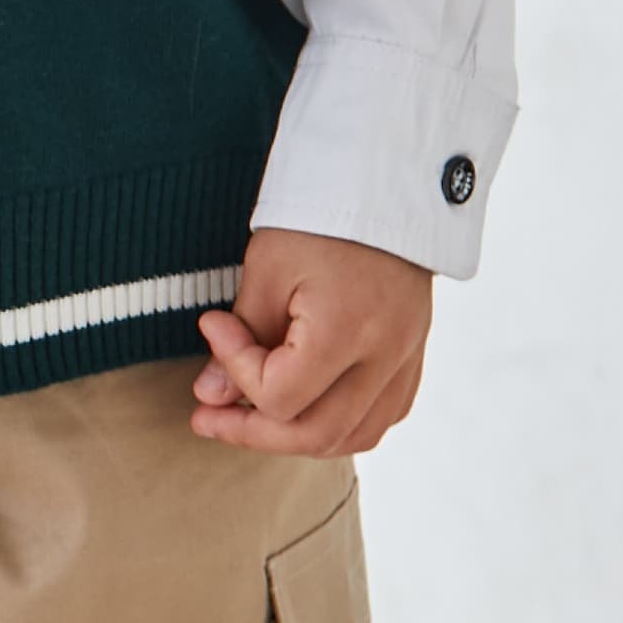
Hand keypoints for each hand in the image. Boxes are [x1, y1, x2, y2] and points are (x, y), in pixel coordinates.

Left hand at [192, 228, 430, 457]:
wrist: (383, 185)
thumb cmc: (319, 219)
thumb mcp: (267, 269)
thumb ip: (242, 339)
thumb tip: (210, 398)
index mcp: (348, 329)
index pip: (280, 396)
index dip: (234, 372)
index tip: (213, 327)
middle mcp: (387, 355)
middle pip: (317, 434)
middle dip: (252, 432)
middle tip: (207, 416)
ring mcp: (408, 358)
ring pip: (355, 436)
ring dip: (298, 437)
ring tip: (252, 419)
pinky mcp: (415, 355)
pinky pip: (384, 415)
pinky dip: (342, 423)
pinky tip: (306, 407)